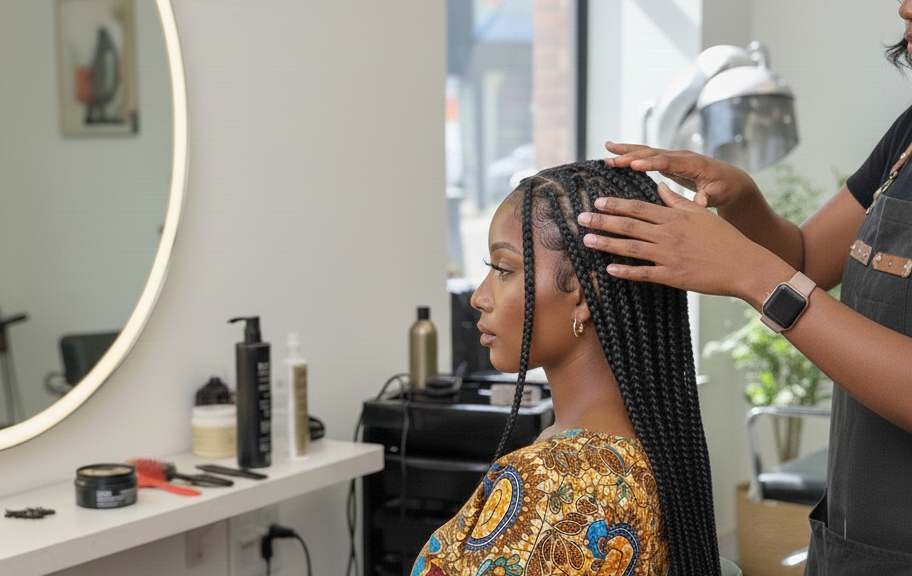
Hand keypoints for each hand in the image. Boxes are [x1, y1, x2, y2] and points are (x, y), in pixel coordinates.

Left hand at [577, 182, 793, 307]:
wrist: (744, 265)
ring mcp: (669, 256)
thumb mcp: (702, 214)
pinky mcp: (672, 277)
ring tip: (586, 240)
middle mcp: (668, 234)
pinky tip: (609, 269)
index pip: (638, 208)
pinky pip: (644, 274)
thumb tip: (660, 188)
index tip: (597, 202)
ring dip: (606, 244)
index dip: (615, 205)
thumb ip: (678, 202)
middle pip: (629, 225)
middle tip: (581, 218)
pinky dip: (625, 272)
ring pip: (631, 248)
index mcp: (675, 217)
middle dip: (602, 221)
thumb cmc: (725, 238)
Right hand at [604, 141, 760, 210]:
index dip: (651, 163)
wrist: (730, 181)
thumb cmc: (725, 189)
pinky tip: (615, 154)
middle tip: (612, 159)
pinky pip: (646, 156)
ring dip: (627, 150)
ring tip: (607, 148)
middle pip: (653, 153)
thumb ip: (708, 198)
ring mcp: (673, 157)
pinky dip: (630, 154)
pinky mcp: (667, 162)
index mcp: (693, 164)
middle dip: (632, 155)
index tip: (634, 165)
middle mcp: (681, 156)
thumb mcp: (718, 195)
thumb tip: (700, 202)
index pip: (669, 162)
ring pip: (647, 151)